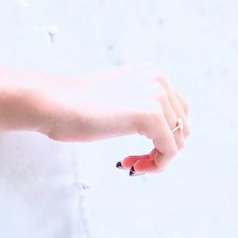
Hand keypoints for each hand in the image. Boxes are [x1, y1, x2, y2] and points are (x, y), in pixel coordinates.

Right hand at [39, 63, 190, 174]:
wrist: (54, 103)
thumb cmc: (76, 106)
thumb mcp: (119, 98)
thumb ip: (141, 105)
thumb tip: (164, 135)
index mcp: (151, 73)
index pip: (179, 110)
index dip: (164, 135)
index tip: (140, 149)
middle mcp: (158, 79)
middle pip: (183, 126)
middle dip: (162, 148)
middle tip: (136, 161)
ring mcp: (156, 95)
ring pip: (178, 141)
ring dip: (158, 159)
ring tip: (133, 164)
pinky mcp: (150, 114)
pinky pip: (169, 151)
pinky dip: (155, 164)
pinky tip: (130, 164)